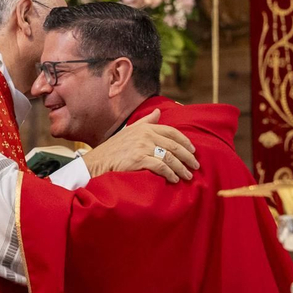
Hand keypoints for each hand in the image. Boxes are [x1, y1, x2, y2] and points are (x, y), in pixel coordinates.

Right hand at [83, 110, 198, 182]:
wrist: (97, 162)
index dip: (185, 141)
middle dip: (187, 157)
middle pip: (174, 145)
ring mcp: (143, 147)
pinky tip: (174, 179)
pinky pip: (161, 167)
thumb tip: (158, 113)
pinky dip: (170, 174)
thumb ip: (145, 122)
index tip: (193, 151)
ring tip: (187, 176)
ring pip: (170, 157)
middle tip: (195, 166)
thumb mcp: (129, 131)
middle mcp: (145, 135)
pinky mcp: (139, 159)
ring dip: (181, 168)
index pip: (171, 132)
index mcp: (145, 128)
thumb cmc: (113, 149)